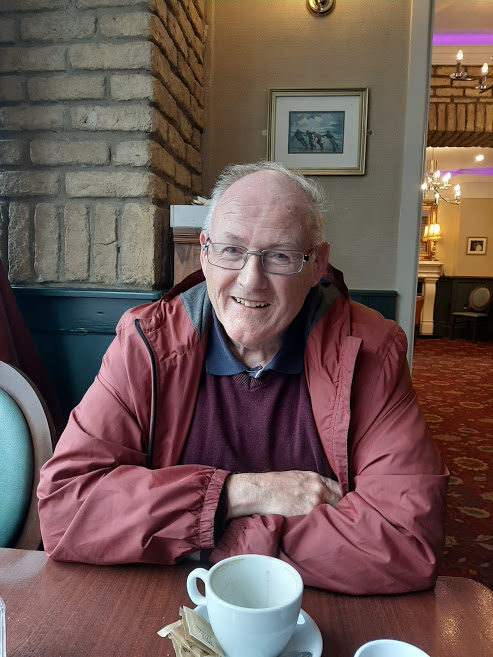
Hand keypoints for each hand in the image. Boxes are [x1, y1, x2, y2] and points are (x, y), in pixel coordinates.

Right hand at [225, 470, 341, 520]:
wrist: (260, 491)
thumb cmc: (274, 484)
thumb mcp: (297, 476)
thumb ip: (313, 483)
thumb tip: (324, 492)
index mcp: (316, 478)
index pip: (340, 488)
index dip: (343, 497)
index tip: (344, 504)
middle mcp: (318, 489)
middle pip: (341, 501)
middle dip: (342, 508)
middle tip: (342, 517)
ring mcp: (314, 502)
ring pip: (334, 513)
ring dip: (334, 518)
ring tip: (333, 525)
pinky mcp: (307, 515)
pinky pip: (322, 521)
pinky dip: (323, 525)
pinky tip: (321, 529)